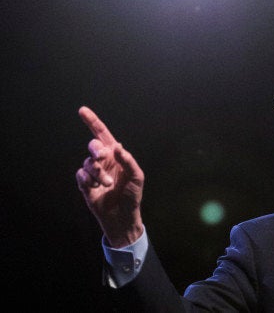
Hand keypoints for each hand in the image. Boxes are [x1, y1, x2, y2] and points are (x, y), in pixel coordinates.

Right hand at [75, 106, 144, 247]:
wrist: (122, 217)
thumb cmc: (132, 196)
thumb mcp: (137, 178)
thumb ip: (128, 161)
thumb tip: (117, 147)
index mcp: (116, 156)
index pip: (103, 135)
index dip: (93, 122)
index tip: (82, 111)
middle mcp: (104, 161)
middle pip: (93, 145)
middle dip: (96, 149)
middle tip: (101, 156)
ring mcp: (94, 173)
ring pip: (88, 162)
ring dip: (97, 172)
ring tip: (106, 184)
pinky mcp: (85, 185)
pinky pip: (81, 175)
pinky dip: (88, 180)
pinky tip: (95, 188)